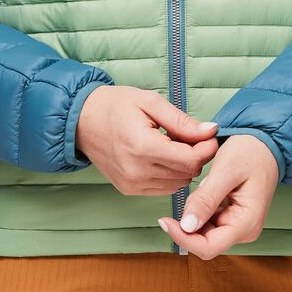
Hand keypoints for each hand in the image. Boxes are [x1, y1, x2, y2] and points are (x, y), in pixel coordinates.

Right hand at [74, 85, 219, 194]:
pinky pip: (163, 188)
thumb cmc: (115, 106)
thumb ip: (181, 121)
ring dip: (184, 166)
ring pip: (178, 184)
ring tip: (173, 144)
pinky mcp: (128, 189)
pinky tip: (162, 156)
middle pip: (187, 174)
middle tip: (190, 136)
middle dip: (197, 156)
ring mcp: (131, 184)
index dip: (206, 148)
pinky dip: (171, 174)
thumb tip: (210, 131)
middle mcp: (137, 171)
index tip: (208, 135)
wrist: (81, 120)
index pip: (191, 160)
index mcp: (143, 147)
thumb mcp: (150, 102)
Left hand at [158, 134, 278, 257]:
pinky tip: (207, 188)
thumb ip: (207, 199)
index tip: (165, 221)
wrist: (265, 142)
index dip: (184, 238)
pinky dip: (201, 206)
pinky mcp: (232, 217)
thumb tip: (187, 226)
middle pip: (204, 241)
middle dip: (188, 222)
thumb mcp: (226, 170)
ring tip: (204, 186)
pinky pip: (208, 219)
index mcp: (246, 223)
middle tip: (187, 194)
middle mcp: (244, 230)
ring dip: (195, 212)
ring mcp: (238, 225)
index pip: (209, 247)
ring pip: (203, 230)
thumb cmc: (251, 152)